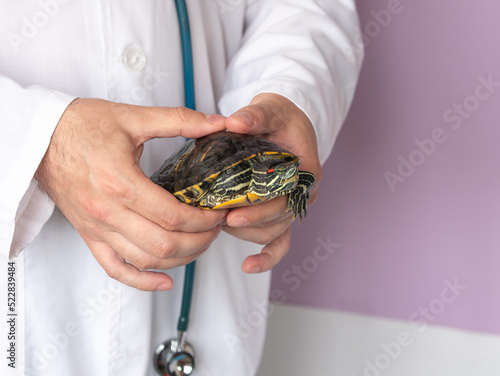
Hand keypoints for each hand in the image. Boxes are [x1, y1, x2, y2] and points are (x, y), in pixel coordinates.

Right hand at [35, 98, 227, 290]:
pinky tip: (164, 281)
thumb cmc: (81, 125)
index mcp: (120, 182)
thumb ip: (178, 120)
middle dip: (200, 240)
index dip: (204, 220)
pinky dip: (141, 281)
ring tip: (200, 244)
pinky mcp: (89, 235)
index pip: (173, 216)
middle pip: (165, 244)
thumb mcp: (133, 117)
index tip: (219, 213)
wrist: (39, 138)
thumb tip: (216, 122)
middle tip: (216, 229)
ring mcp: (96, 228)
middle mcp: (107, 212)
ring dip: (180, 259)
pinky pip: (115, 269)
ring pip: (146, 260)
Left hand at [223, 93, 321, 272]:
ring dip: (247, 232)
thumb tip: (234, 121)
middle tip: (223, 219)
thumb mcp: (270, 109)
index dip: (259, 207)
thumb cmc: (280, 118)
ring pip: (272, 231)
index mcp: (305, 171)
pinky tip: (248, 266)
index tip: (233, 211)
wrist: (284, 125)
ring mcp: (291, 206)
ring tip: (221, 224)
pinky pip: (279, 243)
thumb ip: (255, 115)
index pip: (285, 196)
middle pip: (278, 217)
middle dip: (250, 221)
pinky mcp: (280, 214)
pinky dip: (267, 257)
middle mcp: (303, 193)